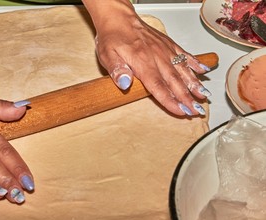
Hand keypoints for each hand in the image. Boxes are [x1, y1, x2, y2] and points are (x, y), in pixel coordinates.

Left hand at [83, 0, 210, 115]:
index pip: (158, 86)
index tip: (181, 111)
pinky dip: (195, 63)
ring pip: (183, 69)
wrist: (118, 18)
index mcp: (142, 62)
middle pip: (174, 81)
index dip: (170, 101)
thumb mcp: (107, 55)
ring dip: (194, 83)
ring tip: (204, 95)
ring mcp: (164, 50)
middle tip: (197, 110)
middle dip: (187, 97)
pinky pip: (184, 54)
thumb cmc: (112, 37)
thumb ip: (116, 70)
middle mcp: (157, 56)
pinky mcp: (168, 44)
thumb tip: (125, 83)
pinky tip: (204, 71)